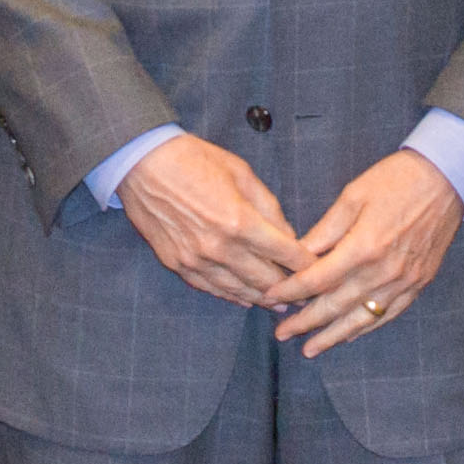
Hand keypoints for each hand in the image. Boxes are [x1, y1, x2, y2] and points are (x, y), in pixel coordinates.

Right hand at [114, 134, 304, 307]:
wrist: (142, 163)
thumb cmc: (194, 160)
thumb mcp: (241, 173)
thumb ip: (269, 207)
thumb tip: (287, 235)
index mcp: (240, 221)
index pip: (285, 253)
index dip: (306, 265)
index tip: (321, 271)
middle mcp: (220, 248)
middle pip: (265, 280)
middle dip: (289, 288)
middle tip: (306, 294)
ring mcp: (196, 260)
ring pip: (238, 291)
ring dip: (262, 298)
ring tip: (279, 303)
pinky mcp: (177, 264)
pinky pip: (210, 288)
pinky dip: (231, 295)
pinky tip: (244, 298)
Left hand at [267, 149, 462, 356]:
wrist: (448, 179)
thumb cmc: (398, 180)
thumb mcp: (353, 196)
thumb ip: (324, 230)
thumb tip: (297, 254)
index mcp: (363, 247)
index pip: (317, 279)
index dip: (291, 290)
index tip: (270, 296)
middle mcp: (383, 272)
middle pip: (335, 305)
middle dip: (305, 322)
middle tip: (281, 333)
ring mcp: (403, 282)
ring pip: (361, 319)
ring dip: (332, 336)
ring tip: (309, 350)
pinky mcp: (418, 284)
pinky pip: (387, 315)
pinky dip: (365, 328)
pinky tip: (348, 335)